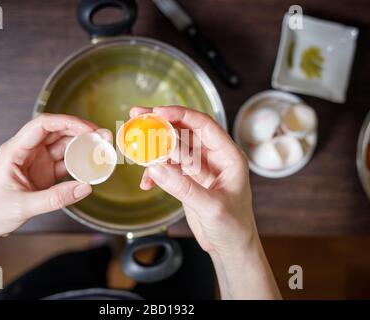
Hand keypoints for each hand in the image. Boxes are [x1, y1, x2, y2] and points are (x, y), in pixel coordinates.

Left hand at [0, 113, 105, 244]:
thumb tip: (85, 188)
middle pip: (57, 133)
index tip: (87, 129)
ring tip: (102, 150)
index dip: (66, 123)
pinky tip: (92, 166)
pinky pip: (64, 165)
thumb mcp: (23, 207)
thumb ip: (55, 198)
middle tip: (102, 138)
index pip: (42, 126)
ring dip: (83, 148)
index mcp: (14, 151)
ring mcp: (36, 163)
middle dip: (81, 133)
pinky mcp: (43, 175)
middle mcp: (27, 152)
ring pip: (63, 148)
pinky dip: (79, 165)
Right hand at [131, 106, 255, 255]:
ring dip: (155, 147)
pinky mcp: (189, 180)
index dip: (180, 115)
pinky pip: (169, 168)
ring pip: (174, 148)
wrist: (231, 247)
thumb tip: (155, 166)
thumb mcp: (211, 207)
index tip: (158, 112)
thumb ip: (182, 186)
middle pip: (185, 131)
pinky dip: (156, 172)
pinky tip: (146, 181)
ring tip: (135, 145)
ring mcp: (200, 168)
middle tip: (138, 115)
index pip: (204, 125)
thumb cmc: (233, 227)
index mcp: (228, 156)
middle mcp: (214, 157)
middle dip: (161, 124)